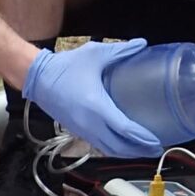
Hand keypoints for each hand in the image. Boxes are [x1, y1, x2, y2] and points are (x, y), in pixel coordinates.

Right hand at [20, 39, 161, 157]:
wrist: (37, 77)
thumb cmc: (66, 66)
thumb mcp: (95, 54)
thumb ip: (121, 51)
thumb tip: (142, 43)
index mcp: (96, 106)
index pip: (124, 129)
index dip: (142, 137)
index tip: (157, 141)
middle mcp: (89, 123)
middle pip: (118, 146)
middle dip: (139, 150)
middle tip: (157, 149)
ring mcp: (82, 129)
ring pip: (108, 148)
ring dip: (126, 152)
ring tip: (144, 150)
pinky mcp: (76, 130)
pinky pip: (99, 145)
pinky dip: (114, 148)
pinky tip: (123, 145)